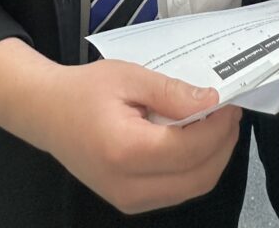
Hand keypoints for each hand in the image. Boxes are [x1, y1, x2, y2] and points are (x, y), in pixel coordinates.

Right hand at [0, 41, 241, 215]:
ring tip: (217, 122)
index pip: (190, 149)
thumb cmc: (85, 89)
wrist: (47, 114)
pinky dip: (195, 167)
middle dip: (223, 144)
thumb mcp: (129, 76)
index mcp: (126, 151)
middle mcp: (129, 186)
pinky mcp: (130, 202)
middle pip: (199, 177)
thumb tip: (212, 101)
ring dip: (213, 157)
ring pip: (192, 188)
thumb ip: (171, 92)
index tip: (231, 100)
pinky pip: (176, 191)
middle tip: (230, 110)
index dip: (218, 126)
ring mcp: (129, 201)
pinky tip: (196, 139)